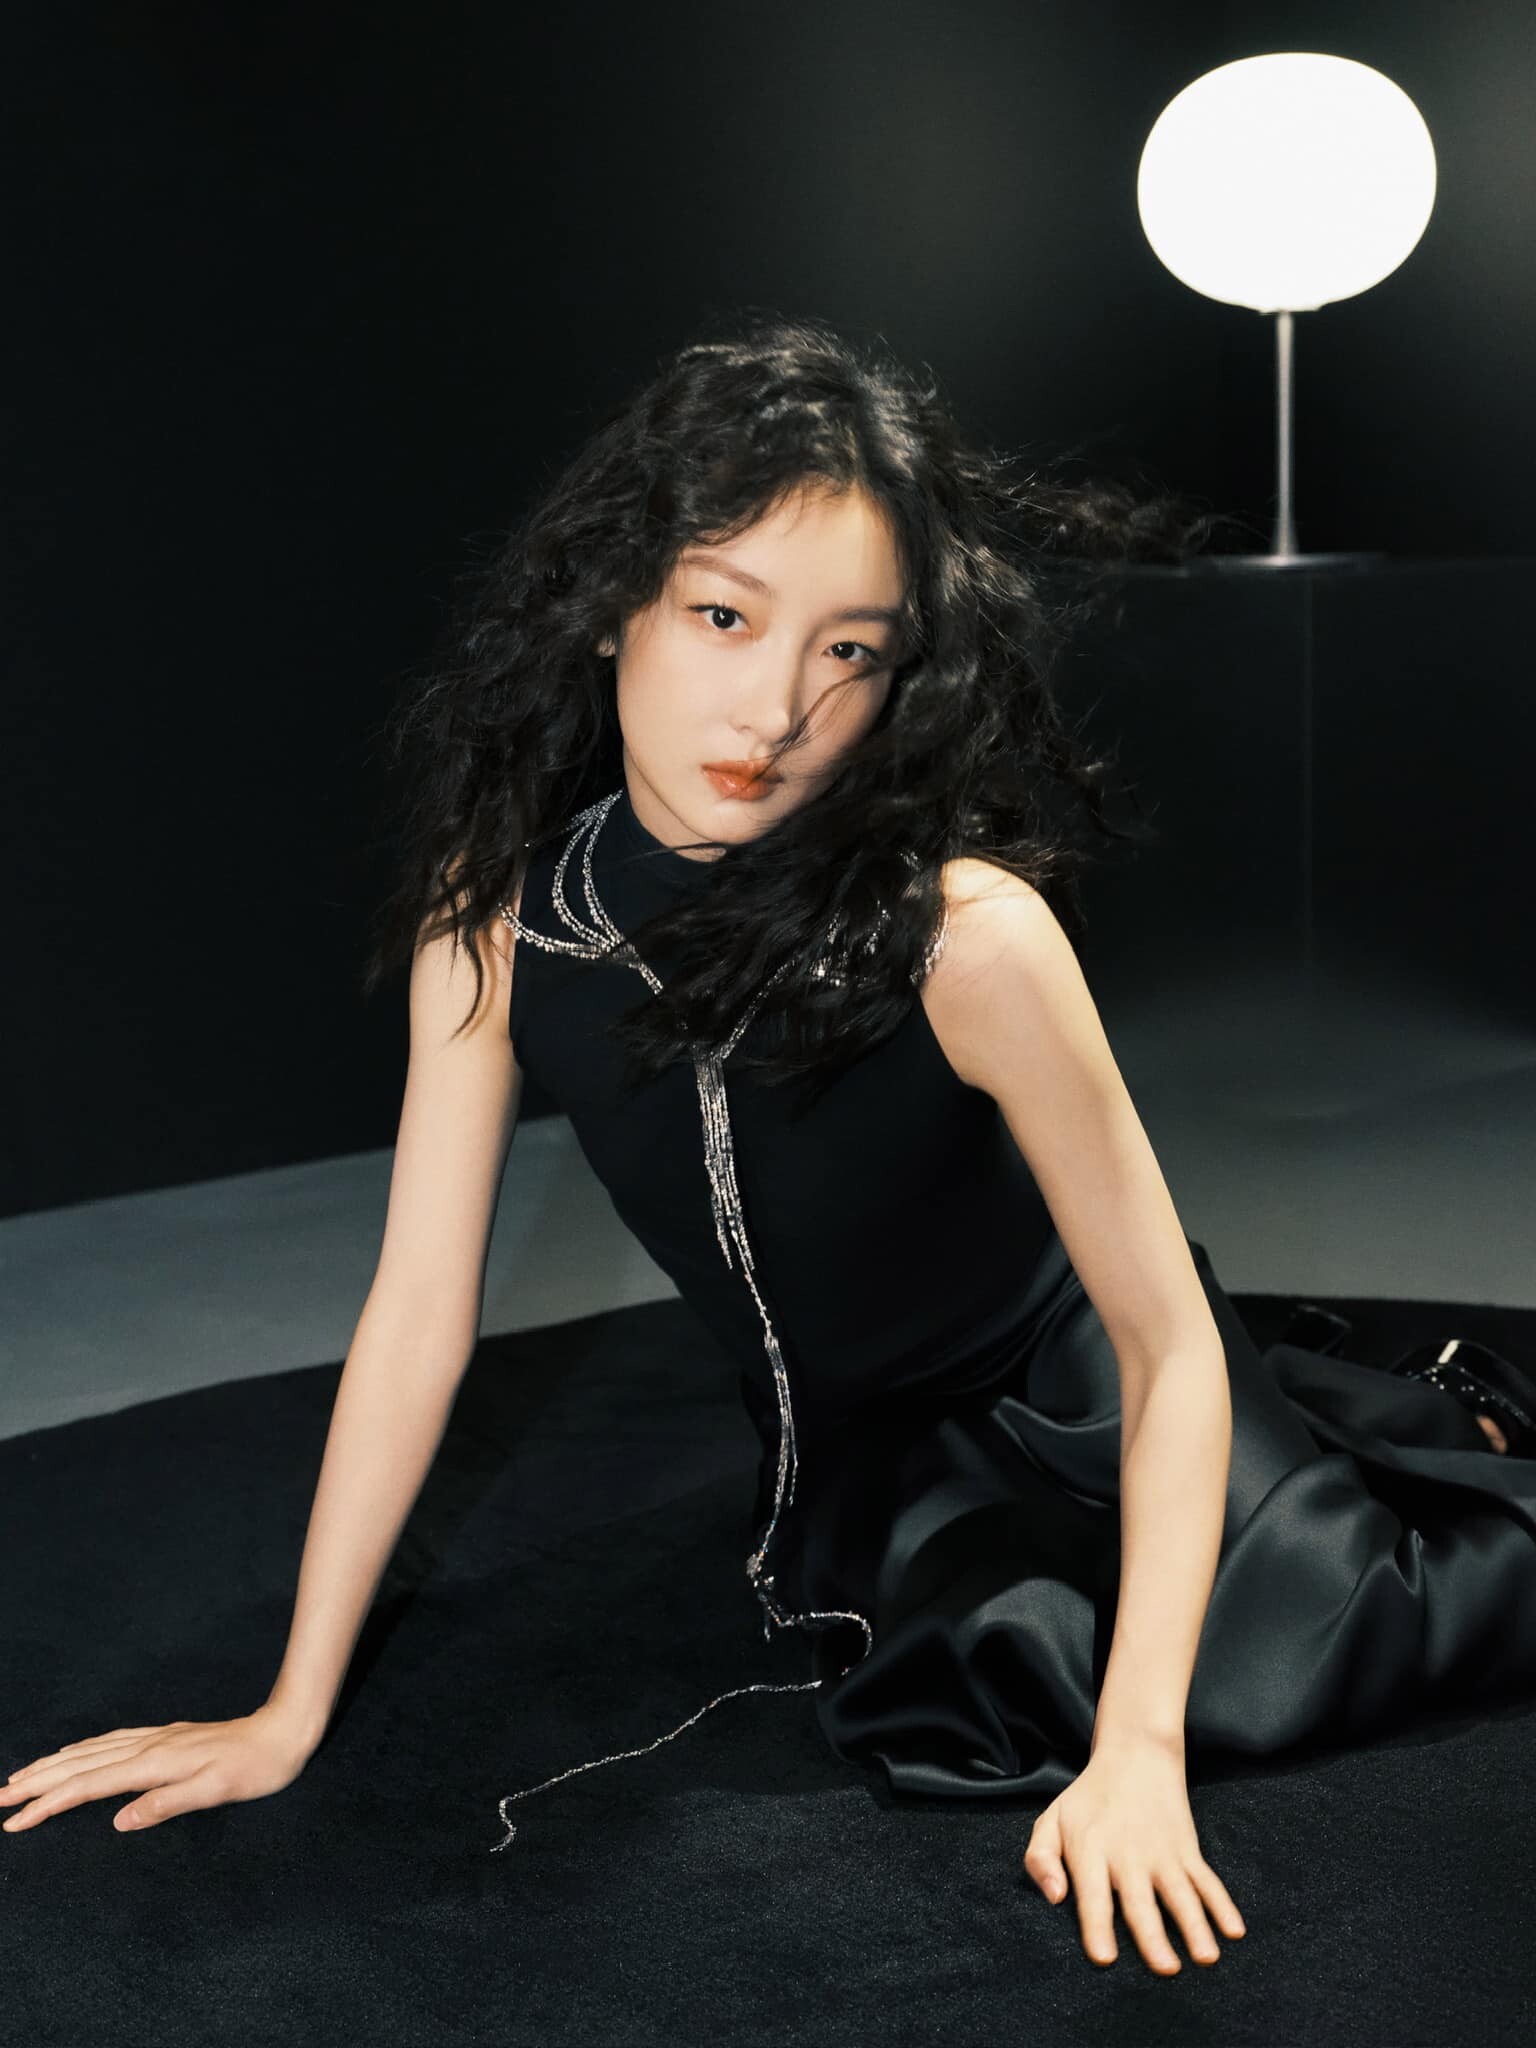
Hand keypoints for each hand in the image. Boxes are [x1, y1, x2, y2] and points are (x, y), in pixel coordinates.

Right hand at [1, 1706, 315, 1834]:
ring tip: (22, 1777)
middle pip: (81, 1764)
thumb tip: (117, 1821)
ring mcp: (157, 1739)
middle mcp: (149, 1747)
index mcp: (155, 1764)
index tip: (15, 1822)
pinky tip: (76, 1754)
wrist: (284, 1731)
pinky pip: (110, 1743)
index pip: (88, 1786)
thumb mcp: (216, 1792)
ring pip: (92, 1751)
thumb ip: (166, 1804)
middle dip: (37, 1781)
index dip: (49, 1803)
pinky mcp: (166, 1737)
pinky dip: (83, 1751)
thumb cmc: (255, 1768)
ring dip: (54, 1764)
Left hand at [1022, 1733, 1245, 1972]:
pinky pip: (1207, 1880)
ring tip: (1206, 1957)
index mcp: (1091, 1849)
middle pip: (1140, 1900)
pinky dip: (1223, 1905)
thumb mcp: (1052, 1820)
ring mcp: (1162, 1852)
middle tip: (1166, 1969)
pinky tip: (1236, 1931)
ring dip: (1195, 1925)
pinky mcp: (1187, 1849)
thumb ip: (1040, 1859)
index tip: (1105, 1958)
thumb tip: (1054, 1898)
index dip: (1097, 1926)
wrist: (1136, 1756)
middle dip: (1153, 1936)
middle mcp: (1128, 1854)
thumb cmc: (1087, 1799)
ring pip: (1180, 1893)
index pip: (1092, 1894)